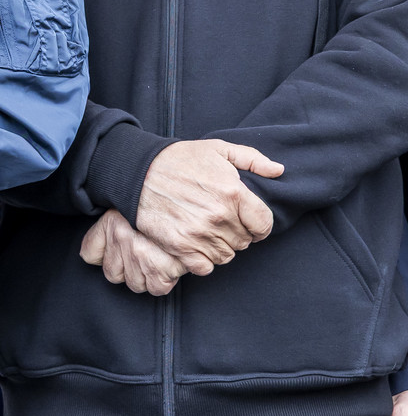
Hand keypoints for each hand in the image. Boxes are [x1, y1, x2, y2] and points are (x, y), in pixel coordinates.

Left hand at [80, 209, 187, 295]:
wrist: (198, 207)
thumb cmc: (166, 207)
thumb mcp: (134, 209)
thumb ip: (113, 228)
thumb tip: (90, 255)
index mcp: (111, 222)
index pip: (89, 254)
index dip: (102, 256)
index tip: (114, 254)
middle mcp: (121, 238)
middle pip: (112, 274)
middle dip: (128, 269)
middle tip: (144, 256)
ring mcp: (139, 255)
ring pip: (134, 284)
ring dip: (147, 276)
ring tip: (159, 258)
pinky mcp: (160, 269)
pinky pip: (156, 288)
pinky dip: (165, 281)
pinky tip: (170, 264)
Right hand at [134, 139, 283, 272]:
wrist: (137, 170)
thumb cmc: (178, 158)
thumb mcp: (217, 148)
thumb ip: (252, 159)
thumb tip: (278, 171)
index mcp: (234, 193)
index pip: (264, 225)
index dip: (258, 224)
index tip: (247, 221)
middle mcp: (220, 216)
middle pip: (244, 241)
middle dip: (236, 233)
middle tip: (220, 222)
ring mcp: (199, 233)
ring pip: (226, 256)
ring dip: (219, 247)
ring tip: (206, 232)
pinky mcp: (180, 245)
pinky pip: (204, 267)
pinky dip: (202, 260)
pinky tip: (195, 245)